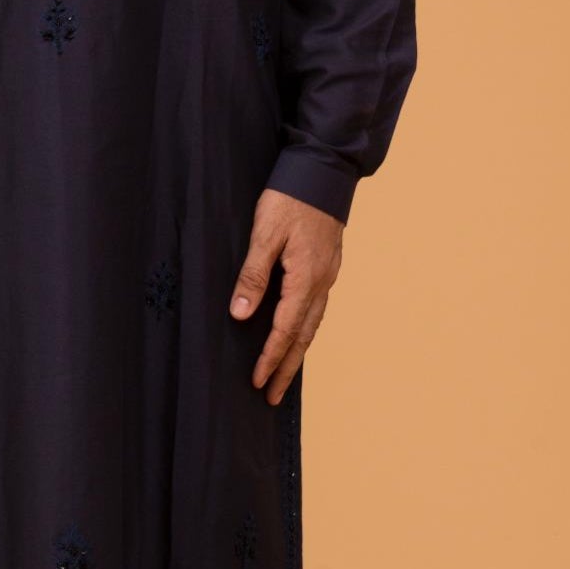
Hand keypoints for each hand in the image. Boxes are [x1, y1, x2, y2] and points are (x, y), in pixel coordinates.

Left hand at [229, 187, 342, 402]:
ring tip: (284, 376)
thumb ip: (253, 274)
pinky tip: (297, 336)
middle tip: (272, 397)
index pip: (284, 329)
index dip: (270, 358)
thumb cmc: (291, 198)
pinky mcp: (327, 267)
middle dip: (287, 368)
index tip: (257, 382)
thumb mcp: (264, 233)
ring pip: (313, 325)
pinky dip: (305, 330)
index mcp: (306, 278)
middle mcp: (322, 282)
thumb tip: (241, 313)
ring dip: (297, 353)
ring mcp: (328, 276)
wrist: (323, 171)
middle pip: (304, 336)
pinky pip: (316, 309)